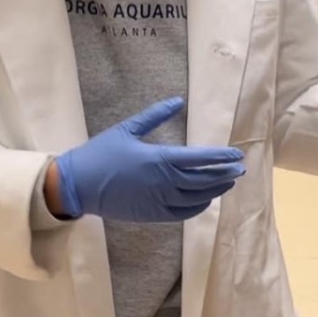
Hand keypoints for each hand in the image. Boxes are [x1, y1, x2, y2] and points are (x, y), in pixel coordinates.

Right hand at [51, 98, 244, 222]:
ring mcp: (158, 201)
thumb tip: (178, 101)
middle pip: (203, 179)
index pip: (199, 158)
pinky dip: (198, 207)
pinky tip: (206, 200)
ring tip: (228, 182)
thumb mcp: (128, 128)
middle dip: (224, 174)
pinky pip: (182, 214)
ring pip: (196, 197)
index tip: (237, 155)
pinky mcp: (151, 215)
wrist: (77, 185)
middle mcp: (163, 182)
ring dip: (215, 190)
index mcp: (159, 158)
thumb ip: (155, 115)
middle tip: (240, 168)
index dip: (221, 157)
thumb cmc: (101, 153)